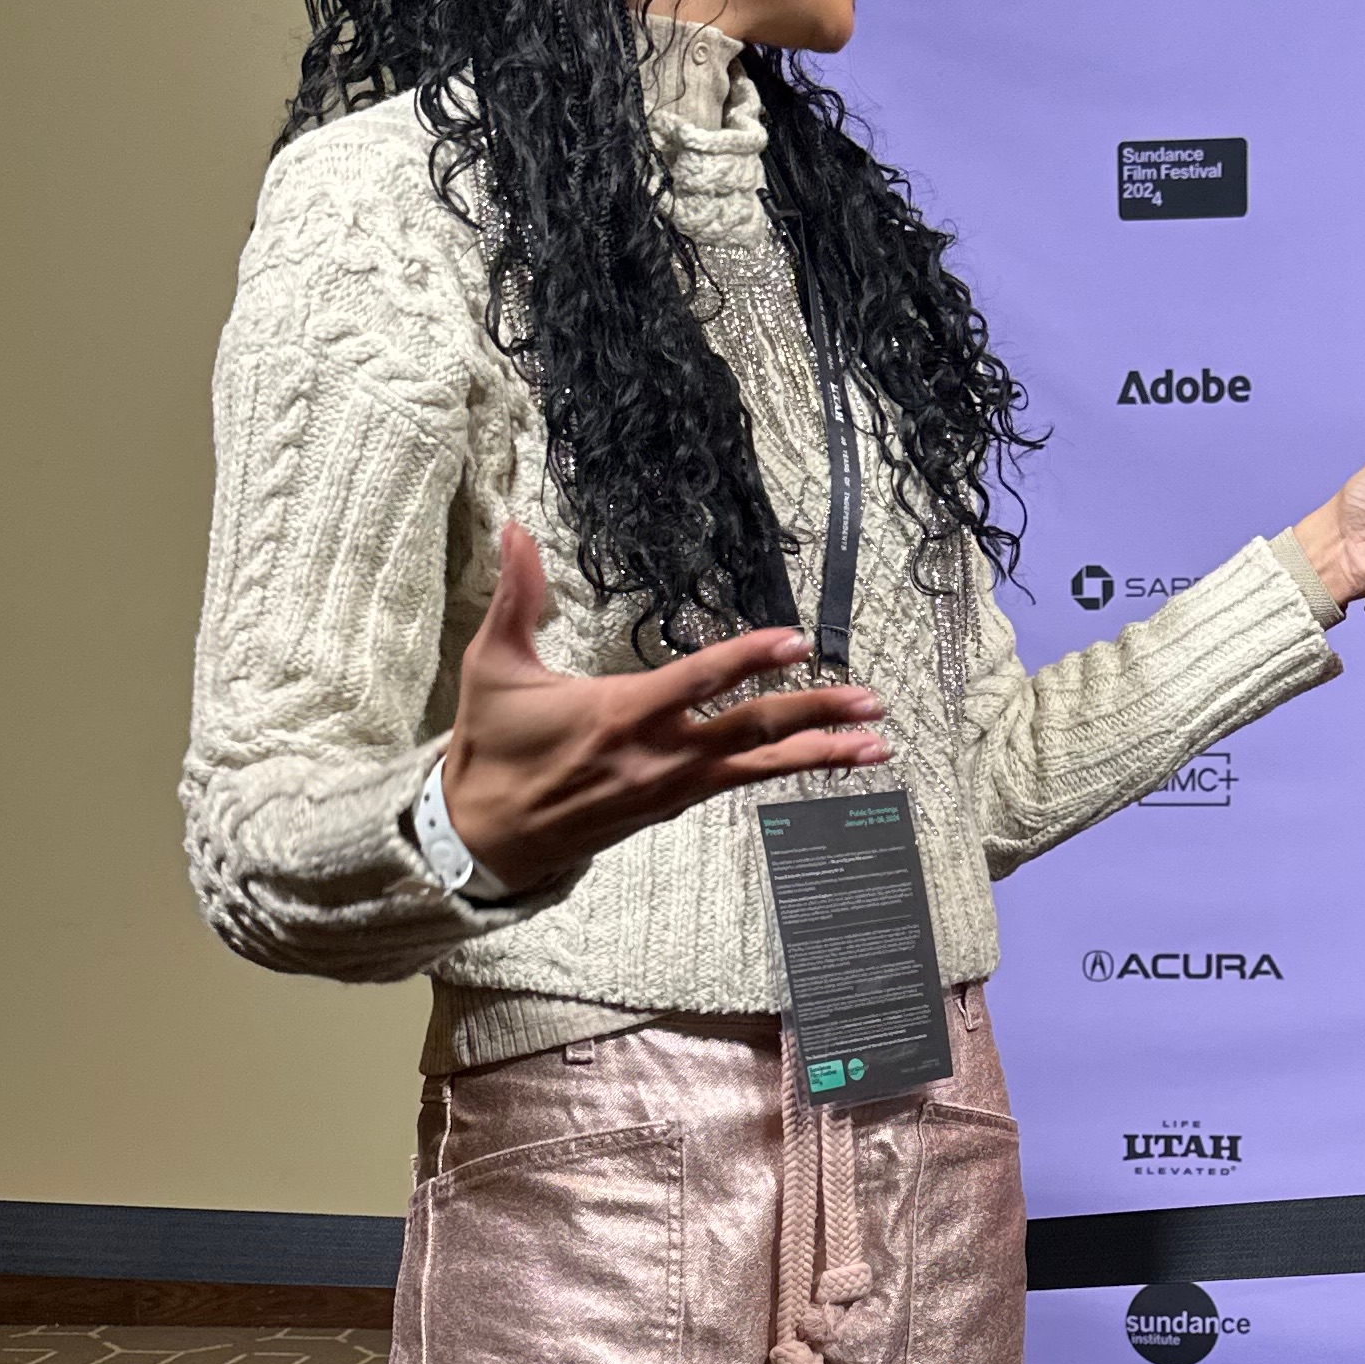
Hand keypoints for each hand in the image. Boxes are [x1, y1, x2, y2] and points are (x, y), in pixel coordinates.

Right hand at [439, 520, 889, 889]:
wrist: (488, 836)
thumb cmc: (494, 747)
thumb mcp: (494, 666)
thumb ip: (515, 595)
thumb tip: (516, 527)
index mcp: (622, 713)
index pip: (699, 681)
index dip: (750, 659)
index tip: (797, 641)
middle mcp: (659, 755)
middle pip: (751, 730)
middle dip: (816, 713)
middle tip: (871, 701)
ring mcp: (672, 787)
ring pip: (760, 767)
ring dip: (821, 753)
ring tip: (876, 744)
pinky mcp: (674, 806)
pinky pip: (742, 785)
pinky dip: (786, 771)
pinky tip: (825, 761)